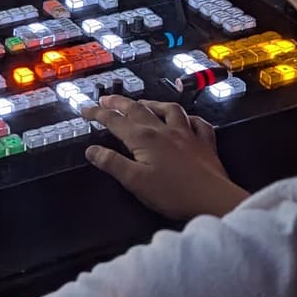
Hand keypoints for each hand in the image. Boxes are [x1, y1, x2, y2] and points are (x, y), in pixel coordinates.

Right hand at [85, 96, 249, 221]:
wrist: (211, 198)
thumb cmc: (172, 193)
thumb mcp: (135, 181)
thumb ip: (112, 163)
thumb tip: (92, 149)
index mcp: (144, 138)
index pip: (115, 121)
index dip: (98, 114)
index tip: (84, 109)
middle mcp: (164, 130)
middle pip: (138, 110)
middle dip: (119, 102)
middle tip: (106, 98)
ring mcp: (187, 134)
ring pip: (169, 110)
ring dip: (153, 104)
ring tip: (143, 103)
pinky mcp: (205, 143)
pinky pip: (198, 123)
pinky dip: (189, 118)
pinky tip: (186, 119)